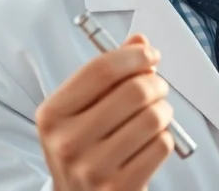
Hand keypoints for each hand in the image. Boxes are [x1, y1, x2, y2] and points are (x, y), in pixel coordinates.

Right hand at [36, 34, 175, 190]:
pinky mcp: (120, 186)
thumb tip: (140, 42)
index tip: (150, 54)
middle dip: (156, 83)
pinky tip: (150, 143)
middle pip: (134, 90)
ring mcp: (93, 168)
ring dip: (164, 111)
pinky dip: (165, 138)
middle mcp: (67, 141)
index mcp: (53, 114)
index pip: (101, 69)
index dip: (134, 56)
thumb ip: (109, 73)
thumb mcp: (82, 110)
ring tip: (155, 117)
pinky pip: (162, 145)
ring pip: (153, 117)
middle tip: (158, 88)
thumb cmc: (85, 147)